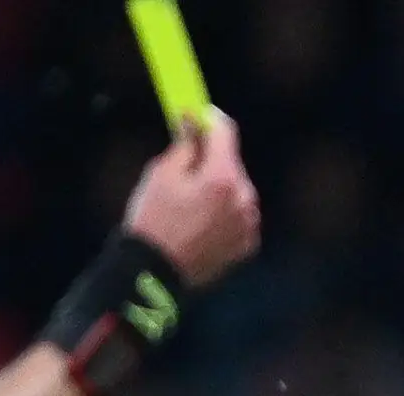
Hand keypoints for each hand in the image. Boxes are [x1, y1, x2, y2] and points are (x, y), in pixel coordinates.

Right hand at [122, 113, 261, 288]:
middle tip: (187, 164)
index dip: (210, 118)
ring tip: (192, 200)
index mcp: (223, 177)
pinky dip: (226, 210)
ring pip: (238, 188)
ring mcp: (249, 223)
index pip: (226, 131)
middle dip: (213, 158)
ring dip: (221, 185)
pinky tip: (202, 221)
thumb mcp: (162, 173)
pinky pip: (239, 214)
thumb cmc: (154, 220)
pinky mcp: (248, 243)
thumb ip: (185, 144)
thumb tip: (193, 120)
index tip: (198, 114)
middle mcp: (244, 198)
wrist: (155, 272)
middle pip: (233, 162)